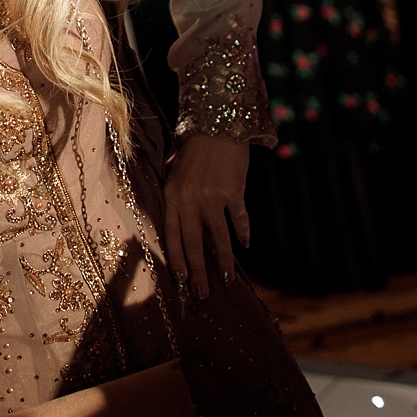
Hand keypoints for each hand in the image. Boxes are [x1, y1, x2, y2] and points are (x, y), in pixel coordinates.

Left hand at [163, 135, 250, 298]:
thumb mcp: (174, 170)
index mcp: (172, 196)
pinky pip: (238, 219)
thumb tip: (175, 218)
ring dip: (223, 261)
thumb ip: (175, 195)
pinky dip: (243, 232)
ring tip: (227, 281)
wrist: (217, 122)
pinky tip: (245, 244)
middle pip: (193, 243)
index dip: (176, 260)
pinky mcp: (233, 191)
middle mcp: (190, 199)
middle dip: (197, 272)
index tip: (180, 281)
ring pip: (218, 238)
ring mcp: (212, 196)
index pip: (171, 236)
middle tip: (202, 294)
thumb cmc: (193, 146)